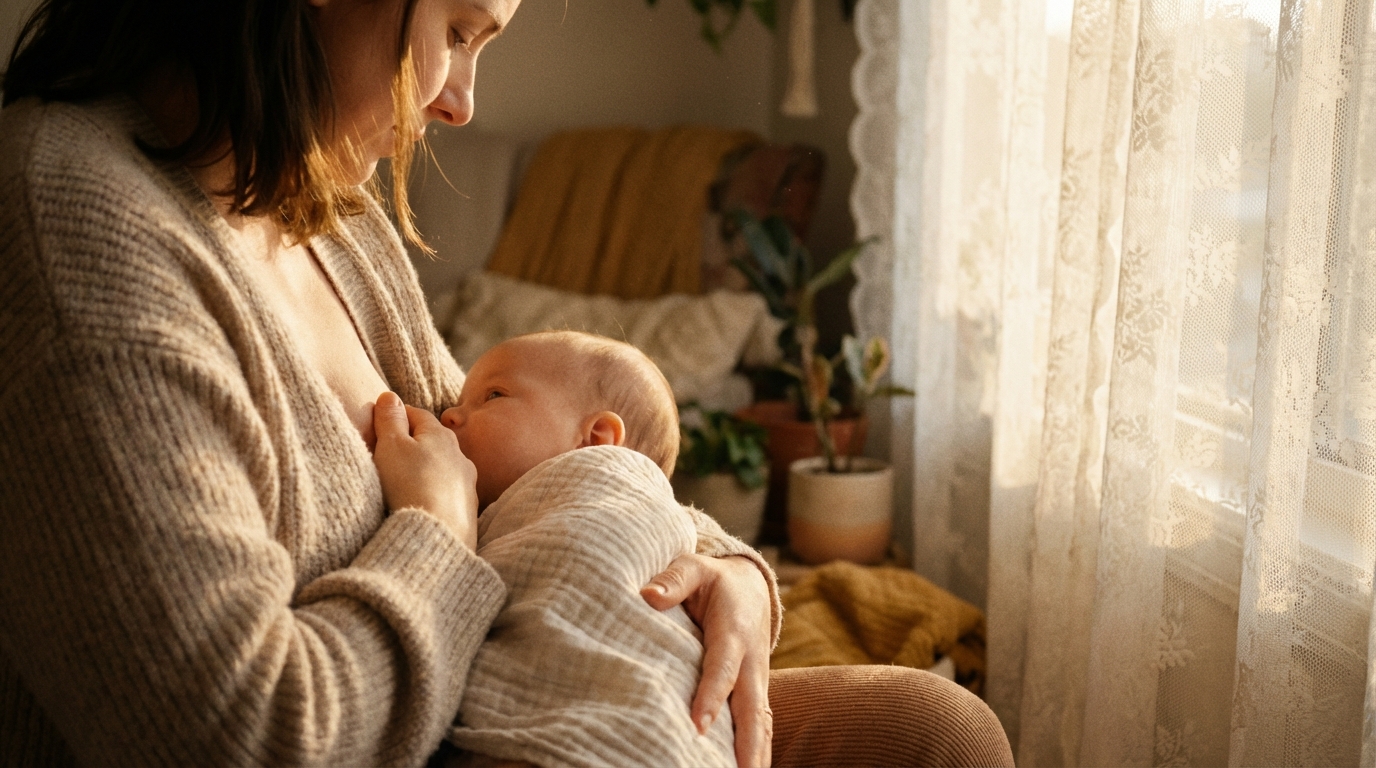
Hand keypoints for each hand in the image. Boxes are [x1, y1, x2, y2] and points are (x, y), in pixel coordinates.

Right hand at [372, 392, 477, 548]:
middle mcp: (459, 455)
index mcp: (440, 435)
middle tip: (384, 453)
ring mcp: (466, 483)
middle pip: (430, 441)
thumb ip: (390, 419)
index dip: (394, 416)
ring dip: (421, 468)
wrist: (437, 536)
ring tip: (400, 481)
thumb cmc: (410, 485)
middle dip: (409, 443)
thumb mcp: (392, 446)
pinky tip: (419, 502)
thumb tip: (390, 396)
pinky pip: (444, 491)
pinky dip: (430, 491)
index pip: (416, 414)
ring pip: (439, 466)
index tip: (377, 424)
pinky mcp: (465, 509)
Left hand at [641, 554, 772, 767]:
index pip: (722, 668)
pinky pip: (759, 726)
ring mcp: (757, 680)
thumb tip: (647, 596)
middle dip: (747, 743)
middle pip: (752, 707)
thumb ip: (673, 580)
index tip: (698, 726)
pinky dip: (759, 751)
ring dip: (757, 755)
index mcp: (733, 631)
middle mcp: (751, 661)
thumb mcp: (693, 568)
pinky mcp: (755, 692)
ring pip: (760, 723)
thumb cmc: (713, 580)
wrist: (751, 588)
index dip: (711, 697)